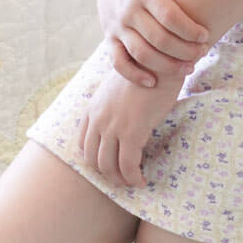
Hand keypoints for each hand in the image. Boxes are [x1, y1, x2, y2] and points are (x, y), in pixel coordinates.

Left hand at [77, 64, 184, 188]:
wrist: (159, 61)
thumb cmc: (144, 72)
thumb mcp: (118, 87)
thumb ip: (111, 105)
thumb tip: (119, 120)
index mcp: (93, 108)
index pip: (82, 143)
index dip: (94, 159)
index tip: (109, 164)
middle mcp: (99, 118)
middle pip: (92, 159)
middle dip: (106, 173)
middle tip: (121, 177)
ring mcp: (114, 126)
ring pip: (108, 166)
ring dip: (120, 179)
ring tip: (132, 181)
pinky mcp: (132, 132)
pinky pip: (128, 166)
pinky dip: (133, 178)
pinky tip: (142, 179)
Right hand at [89, 0, 212, 88]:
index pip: (170, 17)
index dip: (190, 31)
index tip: (206, 36)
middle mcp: (130, 9)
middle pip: (159, 39)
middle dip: (185, 52)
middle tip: (201, 53)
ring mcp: (118, 24)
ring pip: (141, 54)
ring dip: (167, 66)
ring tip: (187, 69)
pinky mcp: (109, 35)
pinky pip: (118, 61)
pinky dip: (134, 75)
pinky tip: (153, 82)